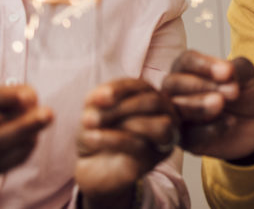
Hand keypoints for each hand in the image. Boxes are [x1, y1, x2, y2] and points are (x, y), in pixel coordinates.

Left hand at [75, 79, 178, 205]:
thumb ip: (100, 97)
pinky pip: (140, 146)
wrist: (92, 166)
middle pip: (154, 102)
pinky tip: (91, 138)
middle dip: (121, 107)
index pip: (142, 86)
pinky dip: (111, 139)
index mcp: (151, 97)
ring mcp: (163, 140)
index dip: (119, 89)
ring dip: (121, 122)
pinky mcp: (153, 160)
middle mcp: (165, 116)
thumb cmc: (99, 131)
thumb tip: (104, 96)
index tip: (94, 99)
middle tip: (89, 117)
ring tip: (91, 126)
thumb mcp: (95, 108)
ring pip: (159, 125)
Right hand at [162, 50, 253, 161]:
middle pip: (173, 84)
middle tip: (230, 91)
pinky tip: (229, 122)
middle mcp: (177, 91)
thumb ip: (238, 69)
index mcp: (188, 69)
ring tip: (221, 104)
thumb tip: (229, 71)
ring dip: (198, 106)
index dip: (204, 66)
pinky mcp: (186, 140)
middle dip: (199, 85)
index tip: (228, 71)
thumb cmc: (243, 93)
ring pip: (176, 110)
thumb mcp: (247, 76)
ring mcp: (178, 116)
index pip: (186, 61)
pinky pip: (189, 136)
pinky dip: (209, 129)